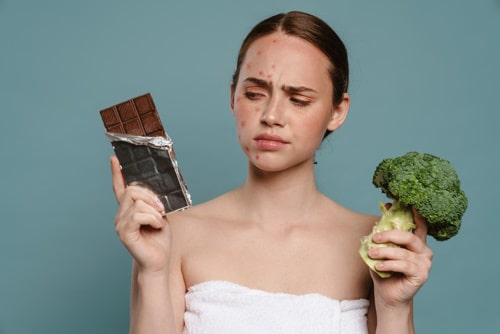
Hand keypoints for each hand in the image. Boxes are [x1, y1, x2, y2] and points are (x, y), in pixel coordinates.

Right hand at [110, 156, 171, 272]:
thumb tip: (155, 189)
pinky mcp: (124, 233)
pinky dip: (153, 218)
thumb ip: (153, 202)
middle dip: (150, 197)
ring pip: (137, 202)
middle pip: (132, 190)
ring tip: (159, 222)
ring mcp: (120, 224)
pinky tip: (157, 226)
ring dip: (154, 211)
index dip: (117, 173)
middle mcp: (121, 215)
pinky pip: (138, 214)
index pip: (120, 188)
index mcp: (129, 209)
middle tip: (161, 209)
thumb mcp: (159, 214)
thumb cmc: (159, 239)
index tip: (115, 158)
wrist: (159, 261)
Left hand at [368, 207, 432, 307]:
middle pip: (408, 237)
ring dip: (385, 252)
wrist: (387, 294)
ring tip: (372, 253)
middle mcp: (424, 251)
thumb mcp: (381, 251)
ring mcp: (424, 263)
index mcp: (416, 243)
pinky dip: (389, 264)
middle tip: (375, 237)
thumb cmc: (384, 271)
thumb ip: (382, 237)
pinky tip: (379, 266)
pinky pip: (403, 265)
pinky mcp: (421, 274)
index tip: (410, 204)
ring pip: (403, 252)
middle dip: (389, 235)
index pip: (420, 226)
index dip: (416, 214)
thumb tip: (377, 222)